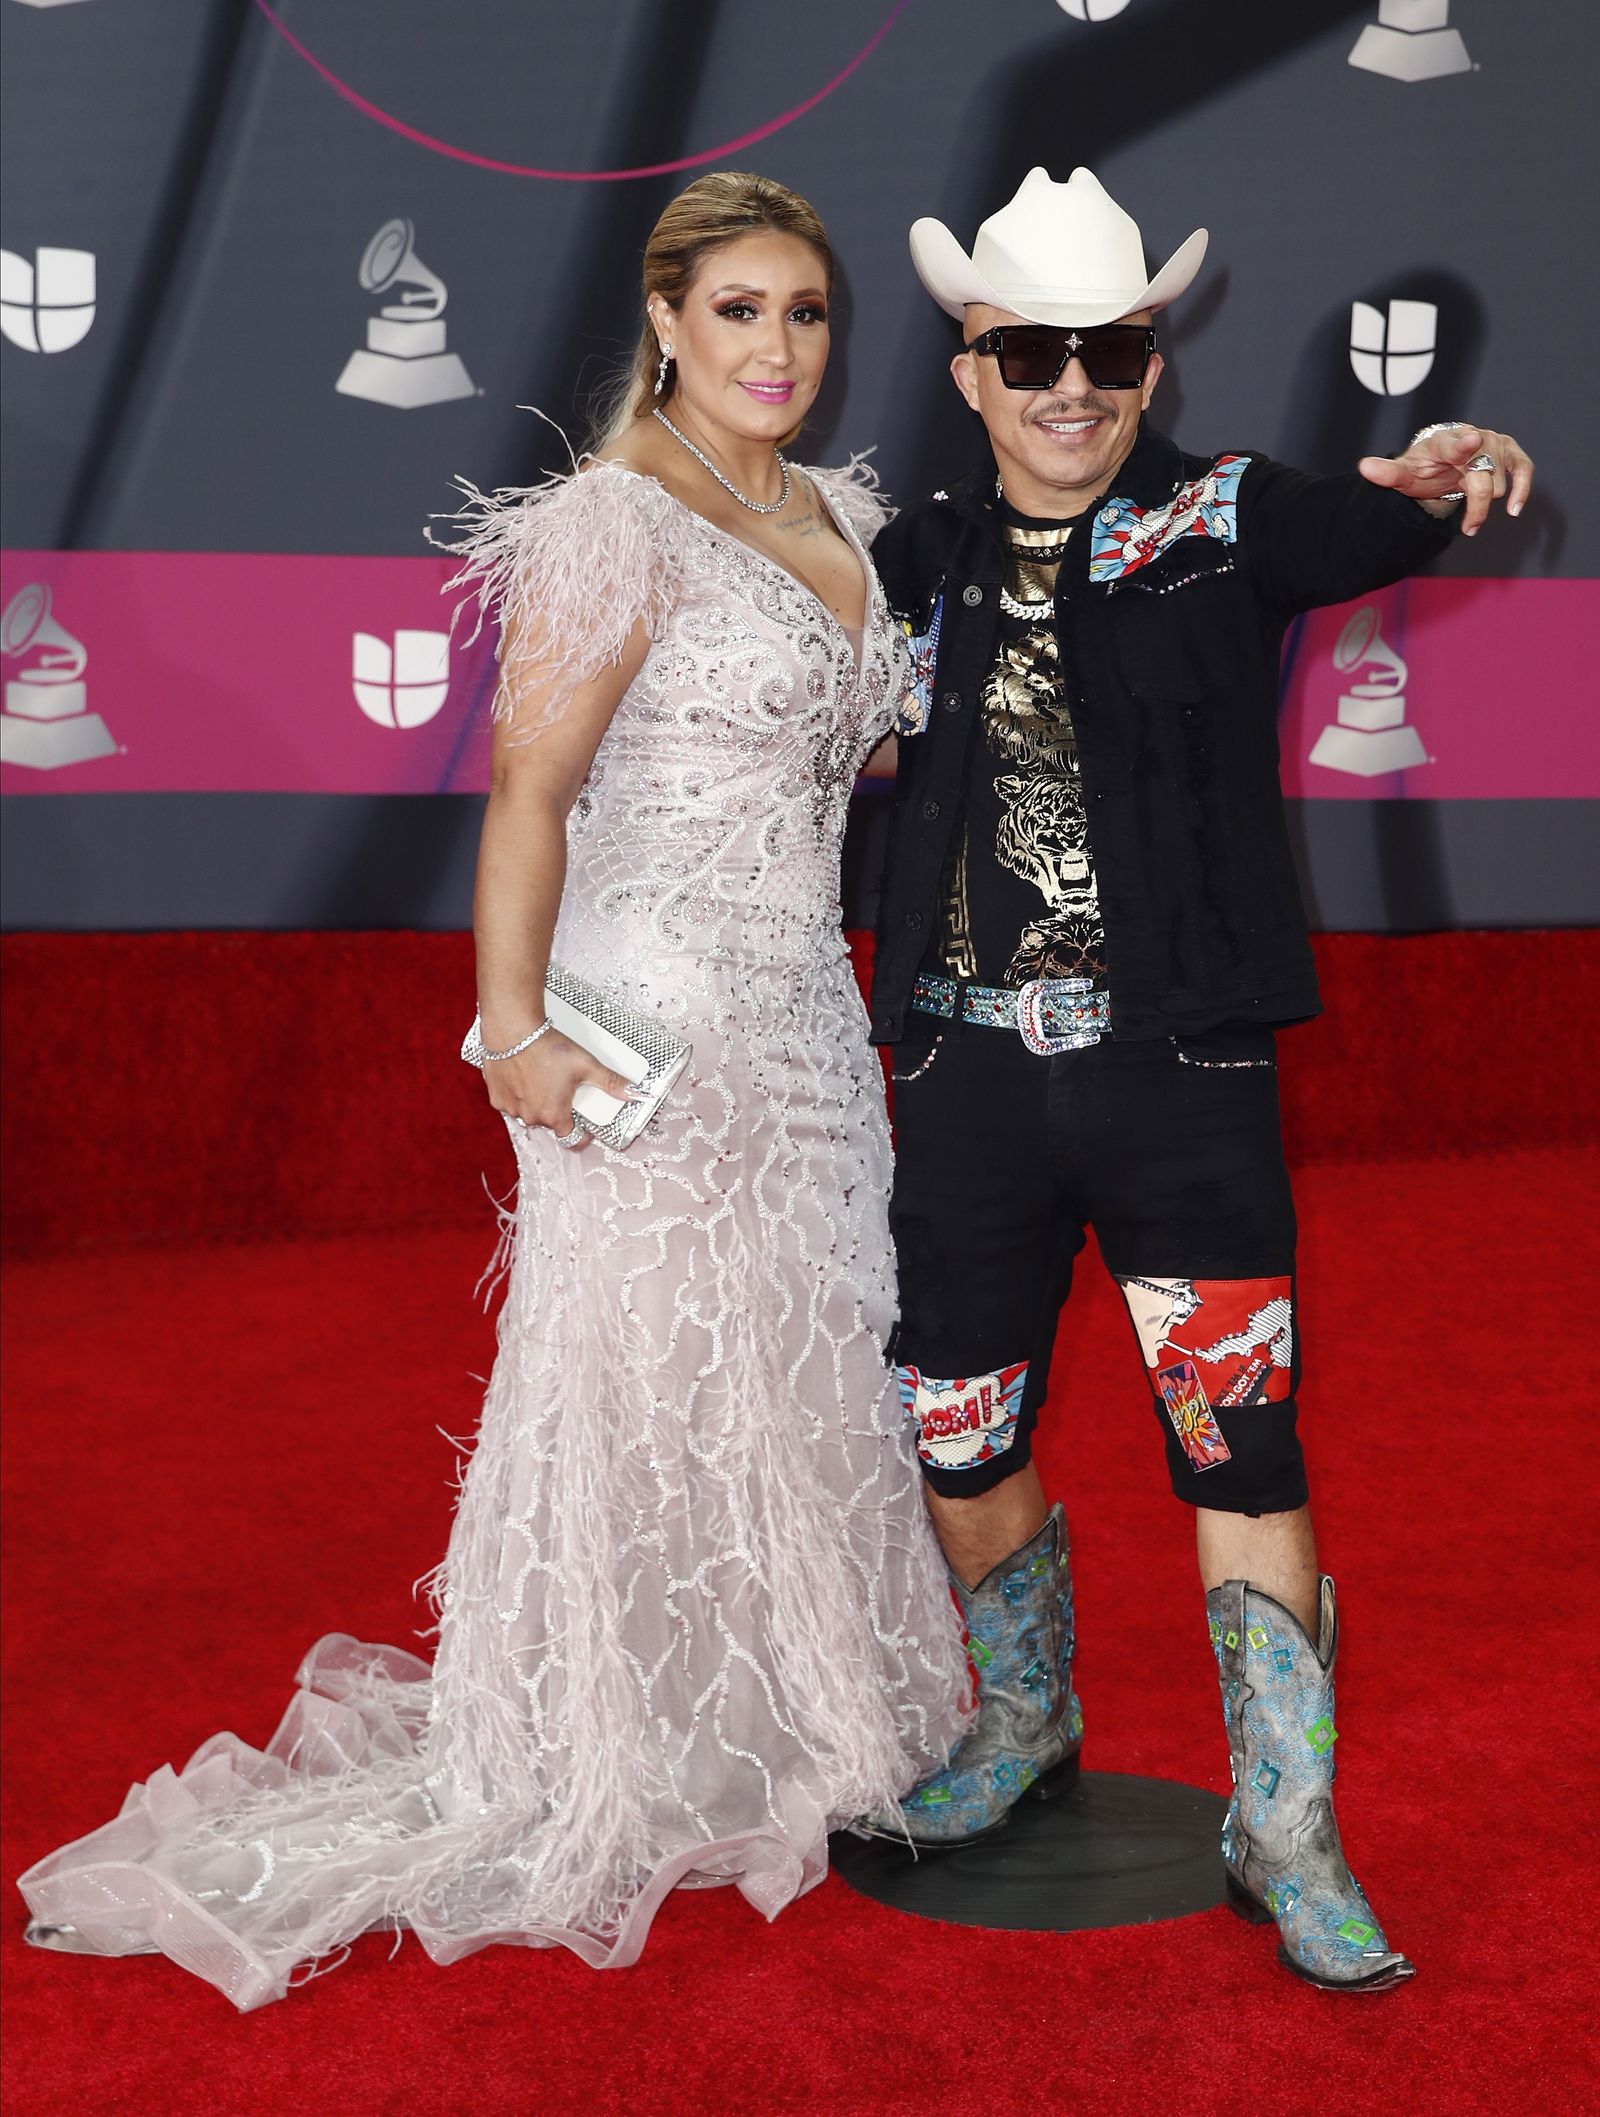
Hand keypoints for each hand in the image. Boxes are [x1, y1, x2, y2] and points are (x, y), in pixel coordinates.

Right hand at [483, 1030, 634, 1146]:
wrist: (513, 1031)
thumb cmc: (548, 1048)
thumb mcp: (586, 1065)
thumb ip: (609, 1082)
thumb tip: (634, 1093)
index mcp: (555, 1115)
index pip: (571, 1139)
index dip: (581, 1134)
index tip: (584, 1126)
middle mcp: (531, 1117)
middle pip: (550, 1122)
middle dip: (557, 1110)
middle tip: (562, 1088)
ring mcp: (511, 1108)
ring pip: (529, 1112)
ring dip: (536, 1102)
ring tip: (542, 1079)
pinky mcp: (496, 1096)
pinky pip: (510, 1102)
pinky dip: (517, 1093)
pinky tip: (523, 1076)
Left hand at [1359, 424, 1533, 537]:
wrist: (1442, 460)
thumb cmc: (1423, 467)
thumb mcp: (1404, 473)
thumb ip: (1387, 473)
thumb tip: (1364, 467)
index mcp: (1445, 442)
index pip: (1455, 443)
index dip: (1463, 444)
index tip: (1470, 441)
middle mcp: (1473, 437)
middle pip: (1482, 476)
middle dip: (1475, 504)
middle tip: (1467, 528)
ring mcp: (1493, 443)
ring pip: (1499, 480)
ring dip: (1486, 504)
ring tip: (1472, 517)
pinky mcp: (1510, 452)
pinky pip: (1524, 469)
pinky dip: (1522, 489)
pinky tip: (1513, 510)